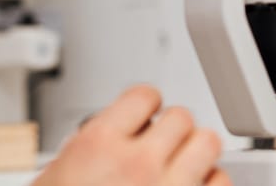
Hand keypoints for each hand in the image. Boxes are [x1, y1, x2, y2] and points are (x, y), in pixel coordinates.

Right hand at [33, 85, 230, 185]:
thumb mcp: (54, 181)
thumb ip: (85, 153)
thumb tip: (105, 138)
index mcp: (98, 147)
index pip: (144, 97)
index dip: (146, 107)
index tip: (145, 118)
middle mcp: (138, 164)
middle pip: (181, 118)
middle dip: (173, 133)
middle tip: (163, 148)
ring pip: (208, 143)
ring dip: (197, 154)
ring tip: (184, 168)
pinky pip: (221, 184)